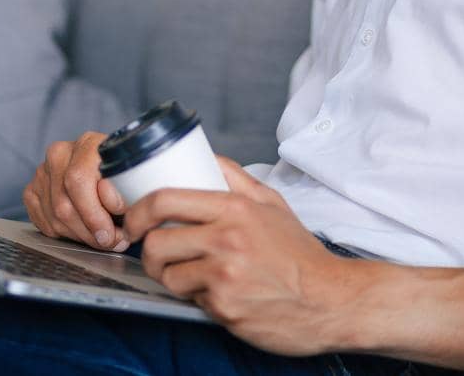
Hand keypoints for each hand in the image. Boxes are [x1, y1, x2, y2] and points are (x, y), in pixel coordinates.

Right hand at [22, 131, 129, 250]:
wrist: (108, 171)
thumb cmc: (123, 176)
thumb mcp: (133, 179)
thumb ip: (125, 190)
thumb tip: (115, 206)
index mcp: (87, 143)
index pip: (78, 180)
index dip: (95, 213)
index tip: (113, 233)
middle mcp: (60, 154)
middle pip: (64, 204)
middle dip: (90, 232)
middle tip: (111, 242)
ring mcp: (42, 172)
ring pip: (54, 218)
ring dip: (80, 236)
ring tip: (101, 239)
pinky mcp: (32, 190)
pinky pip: (43, 223)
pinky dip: (65, 234)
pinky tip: (82, 232)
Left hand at [123, 157, 365, 354]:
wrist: (328, 299)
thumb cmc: (298, 254)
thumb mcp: (272, 204)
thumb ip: (236, 178)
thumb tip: (205, 156)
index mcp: (236, 209)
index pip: (165, 199)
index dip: (138, 211)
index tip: (134, 220)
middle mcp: (227, 239)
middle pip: (156, 242)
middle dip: (148, 250)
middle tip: (156, 253)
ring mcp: (224, 276)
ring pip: (167, 274)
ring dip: (172, 277)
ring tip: (191, 275)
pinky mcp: (224, 308)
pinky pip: (190, 300)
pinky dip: (198, 298)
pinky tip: (219, 293)